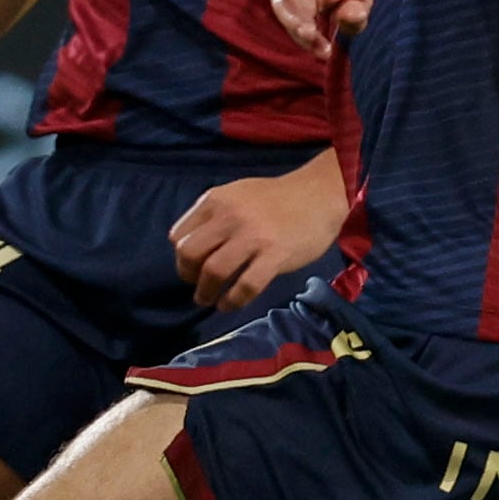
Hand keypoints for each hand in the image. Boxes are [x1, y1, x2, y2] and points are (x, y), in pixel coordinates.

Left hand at [172, 162, 343, 308]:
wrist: (319, 195)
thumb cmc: (276, 198)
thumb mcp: (236, 195)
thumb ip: (214, 216)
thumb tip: (191, 248)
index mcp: (216, 201)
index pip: (178, 235)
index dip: (181, 257)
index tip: (191, 267)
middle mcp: (229, 217)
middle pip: (189, 254)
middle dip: (187, 275)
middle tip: (197, 285)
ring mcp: (253, 236)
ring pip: (213, 272)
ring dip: (206, 292)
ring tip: (210, 300)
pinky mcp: (275, 255)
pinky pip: (245, 286)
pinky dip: (232, 301)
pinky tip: (230, 304)